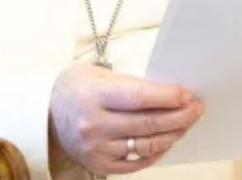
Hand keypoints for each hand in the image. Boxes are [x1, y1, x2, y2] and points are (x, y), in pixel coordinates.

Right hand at [49, 64, 203, 175]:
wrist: (45, 115)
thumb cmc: (76, 89)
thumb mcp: (98, 75)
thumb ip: (130, 85)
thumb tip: (169, 93)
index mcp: (93, 95)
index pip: (139, 97)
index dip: (168, 97)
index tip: (187, 94)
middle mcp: (93, 124)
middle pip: (148, 124)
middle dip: (179, 116)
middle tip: (196, 109)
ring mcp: (97, 148)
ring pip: (147, 145)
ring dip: (173, 134)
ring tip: (186, 123)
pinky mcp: (100, 166)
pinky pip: (137, 162)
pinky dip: (156, 152)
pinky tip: (168, 140)